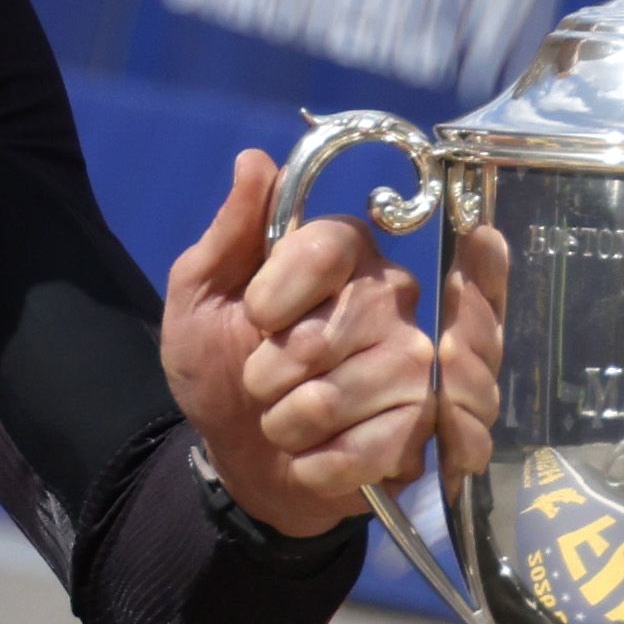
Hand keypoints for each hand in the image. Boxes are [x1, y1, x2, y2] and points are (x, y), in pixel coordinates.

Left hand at [161, 150, 488, 539]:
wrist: (243, 458)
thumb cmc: (224, 367)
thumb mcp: (201, 296)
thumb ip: (229, 233)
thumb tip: (254, 160)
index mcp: (346, 250)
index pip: (328, 246)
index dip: (275, 294)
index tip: (253, 317)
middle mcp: (394, 296)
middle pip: (319, 336)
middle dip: (265, 374)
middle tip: (264, 382)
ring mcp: (416, 363)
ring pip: (329, 401)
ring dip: (283, 424)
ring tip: (288, 421)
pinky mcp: (423, 428)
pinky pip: (357, 451)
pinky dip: (313, 464)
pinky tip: (313, 456)